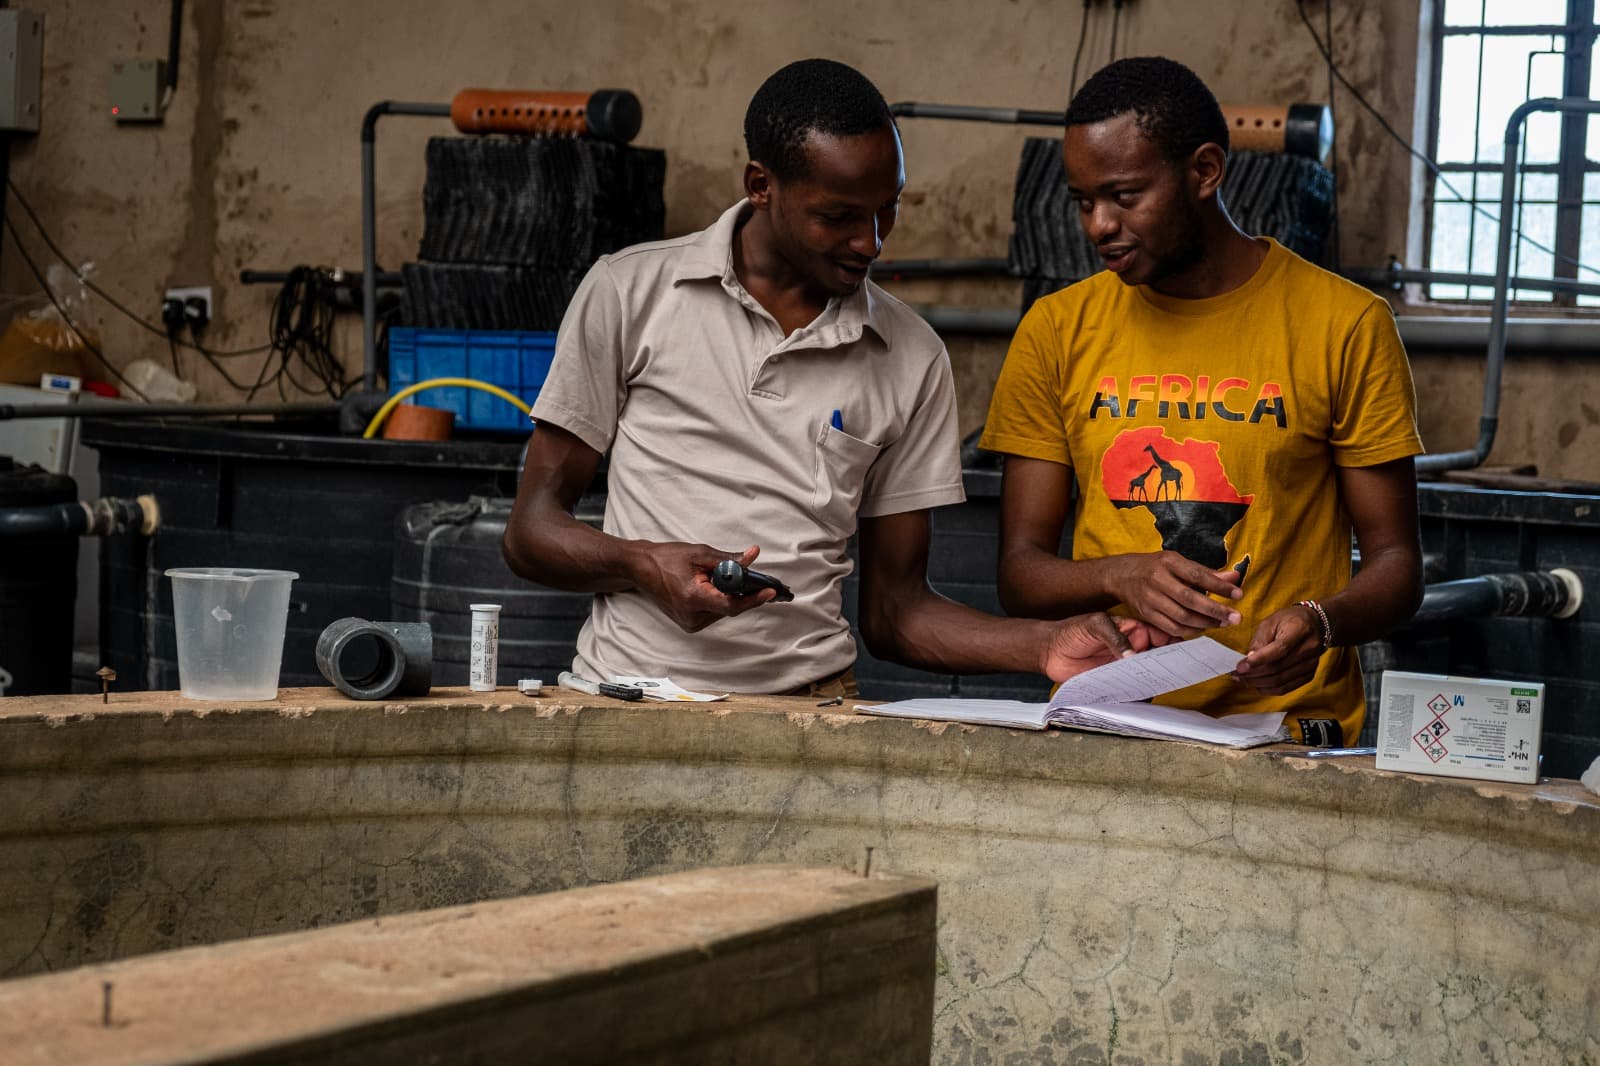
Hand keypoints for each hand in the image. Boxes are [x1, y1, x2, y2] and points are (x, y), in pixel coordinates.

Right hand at [629, 542, 775, 632]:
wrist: (641, 568)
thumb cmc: (666, 558)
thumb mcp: (700, 553)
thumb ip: (728, 559)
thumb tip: (752, 556)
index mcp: (693, 598)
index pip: (730, 605)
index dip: (753, 599)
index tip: (770, 592)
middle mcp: (691, 616)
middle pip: (729, 608)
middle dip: (741, 592)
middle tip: (750, 577)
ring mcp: (689, 623)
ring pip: (723, 611)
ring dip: (729, 596)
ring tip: (717, 578)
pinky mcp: (689, 624)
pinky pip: (713, 613)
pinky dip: (719, 600)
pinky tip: (711, 587)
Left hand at [1040, 613, 1171, 681]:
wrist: (1049, 650)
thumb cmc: (1072, 631)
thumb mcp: (1095, 625)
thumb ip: (1115, 637)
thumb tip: (1134, 656)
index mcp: (1133, 630)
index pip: (1160, 634)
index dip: (1173, 641)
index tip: (1182, 650)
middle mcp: (1133, 648)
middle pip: (1158, 657)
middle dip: (1168, 663)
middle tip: (1176, 671)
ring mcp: (1125, 666)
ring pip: (1148, 674)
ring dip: (1154, 680)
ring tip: (1161, 684)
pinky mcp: (1115, 682)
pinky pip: (1132, 688)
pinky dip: (1139, 693)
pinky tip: (1143, 695)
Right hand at [1108, 552, 1242, 637]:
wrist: (1120, 575)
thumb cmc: (1155, 567)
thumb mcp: (1178, 562)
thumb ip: (1206, 572)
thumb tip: (1235, 577)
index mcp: (1168, 562)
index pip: (1197, 576)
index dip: (1219, 586)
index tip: (1238, 595)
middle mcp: (1157, 580)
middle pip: (1190, 599)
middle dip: (1215, 610)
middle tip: (1236, 618)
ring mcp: (1150, 599)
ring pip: (1181, 616)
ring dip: (1205, 623)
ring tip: (1222, 623)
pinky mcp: (1146, 614)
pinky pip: (1171, 627)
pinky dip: (1190, 630)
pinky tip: (1202, 627)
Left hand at [1233, 605, 1322, 693]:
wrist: (1314, 625)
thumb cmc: (1288, 621)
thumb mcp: (1270, 622)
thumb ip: (1259, 640)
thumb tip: (1249, 660)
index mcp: (1299, 630)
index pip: (1279, 650)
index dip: (1258, 660)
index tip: (1240, 667)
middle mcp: (1309, 649)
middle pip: (1278, 669)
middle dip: (1253, 674)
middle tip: (1236, 674)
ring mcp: (1310, 664)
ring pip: (1280, 681)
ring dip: (1258, 684)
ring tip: (1242, 679)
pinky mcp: (1308, 675)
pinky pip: (1286, 688)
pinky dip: (1268, 689)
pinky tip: (1256, 684)